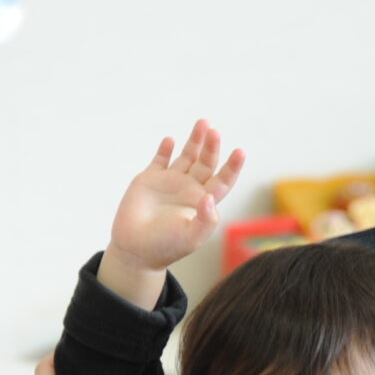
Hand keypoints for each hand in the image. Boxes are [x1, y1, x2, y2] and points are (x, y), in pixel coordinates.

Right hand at [99, 119, 244, 308]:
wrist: (135, 251)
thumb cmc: (166, 248)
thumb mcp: (191, 238)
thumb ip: (205, 221)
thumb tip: (210, 198)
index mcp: (203, 202)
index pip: (223, 180)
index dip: (232, 167)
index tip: (240, 152)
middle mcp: (189, 189)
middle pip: (206, 162)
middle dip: (211, 147)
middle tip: (214, 132)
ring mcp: (169, 182)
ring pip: (187, 156)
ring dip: (194, 141)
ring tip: (203, 123)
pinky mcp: (149, 180)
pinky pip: (160, 160)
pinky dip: (165, 150)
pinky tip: (170, 141)